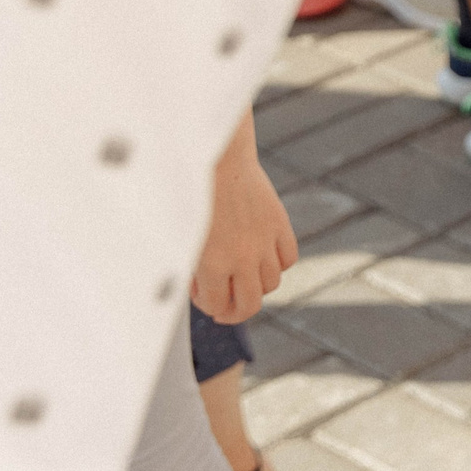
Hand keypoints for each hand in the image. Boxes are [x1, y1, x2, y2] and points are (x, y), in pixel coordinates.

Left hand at [191, 119, 296, 324]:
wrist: (216, 158)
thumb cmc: (189, 196)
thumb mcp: (182, 237)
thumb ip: (192, 268)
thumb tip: (201, 290)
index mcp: (211, 263)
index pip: (218, 306)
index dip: (208, 306)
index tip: (201, 296)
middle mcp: (242, 257)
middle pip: (251, 305)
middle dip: (235, 312)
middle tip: (225, 308)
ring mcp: (264, 241)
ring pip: (272, 283)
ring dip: (256, 287)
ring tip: (242, 278)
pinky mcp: (279, 224)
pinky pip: (288, 258)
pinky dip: (278, 264)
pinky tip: (262, 258)